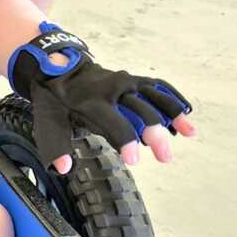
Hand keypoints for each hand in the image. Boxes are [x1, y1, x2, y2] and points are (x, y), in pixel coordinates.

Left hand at [9, 26, 195, 171]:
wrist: (59, 67)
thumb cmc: (55, 100)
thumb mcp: (47, 120)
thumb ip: (55, 145)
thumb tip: (63, 169)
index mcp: (91, 101)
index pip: (114, 122)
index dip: (125, 141)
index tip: (135, 160)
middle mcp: (113, 88)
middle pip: (141, 111)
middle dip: (155, 134)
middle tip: (166, 158)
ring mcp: (127, 81)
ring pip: (155, 96)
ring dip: (173, 114)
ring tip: (189, 133)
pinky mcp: (135, 80)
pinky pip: (159, 87)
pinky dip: (173, 99)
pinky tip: (187, 115)